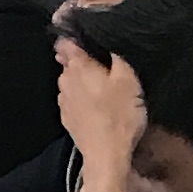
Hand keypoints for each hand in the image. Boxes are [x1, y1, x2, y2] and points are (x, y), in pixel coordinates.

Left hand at [54, 41, 146, 189]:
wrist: (106, 155)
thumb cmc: (119, 115)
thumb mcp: (129, 79)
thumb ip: (116, 56)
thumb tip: (108, 42)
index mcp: (78, 67)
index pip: (66, 42)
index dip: (75, 36)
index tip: (88, 37)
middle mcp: (65, 81)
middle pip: (70, 62)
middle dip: (85, 61)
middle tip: (107, 65)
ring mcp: (63, 101)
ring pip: (72, 82)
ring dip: (85, 81)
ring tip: (106, 88)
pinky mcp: (68, 118)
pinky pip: (74, 100)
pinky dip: (84, 99)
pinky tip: (99, 106)